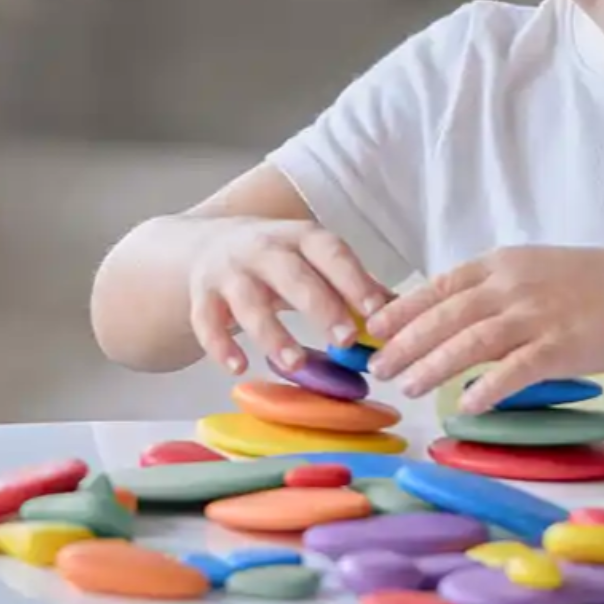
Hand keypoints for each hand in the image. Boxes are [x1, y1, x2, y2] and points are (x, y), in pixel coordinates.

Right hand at [188, 217, 392, 375]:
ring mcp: (230, 271)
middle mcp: (264, 248)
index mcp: (302, 237)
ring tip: (295, 363)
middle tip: (346, 340)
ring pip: (248, 301)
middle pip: (292, 274)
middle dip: (320, 306)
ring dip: (272, 332)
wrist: (207, 245)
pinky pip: (207, 320)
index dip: (354, 279)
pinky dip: (219, 345)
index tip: (376, 311)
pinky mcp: (201, 296)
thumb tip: (401, 313)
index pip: (331, 252)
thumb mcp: (315, 260)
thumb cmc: (279, 260)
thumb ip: (353, 284)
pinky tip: (237, 367)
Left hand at [365, 246, 603, 412]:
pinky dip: (487, 386)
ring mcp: (536, 315)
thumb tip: (452, 317)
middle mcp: (512, 285)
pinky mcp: (561, 346)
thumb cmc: (592, 282)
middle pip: (446, 315)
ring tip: (407, 386)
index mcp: (502, 264)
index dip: (404, 308)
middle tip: (377, 366)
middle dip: (406, 341)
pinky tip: (465, 404)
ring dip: (434, 364)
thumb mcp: (534, 269)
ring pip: (470, 341)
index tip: (374, 327)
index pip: (440, 285)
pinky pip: (514, 369)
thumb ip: (495, 288)